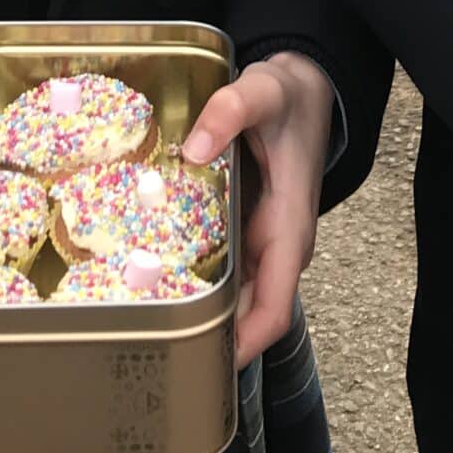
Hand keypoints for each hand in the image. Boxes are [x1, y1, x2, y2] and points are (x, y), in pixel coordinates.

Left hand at [182, 52, 332, 365]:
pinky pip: (226, 272)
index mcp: (289, 228)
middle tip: (152, 357)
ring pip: (236, 298)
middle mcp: (278, 246)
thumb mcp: (263, 91)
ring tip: (146, 333)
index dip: (243, 344)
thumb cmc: (290, 97)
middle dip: (211, 341)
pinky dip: (199, 285)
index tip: (203, 365)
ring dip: (202, 318)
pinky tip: (157, 287)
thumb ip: (230, 111)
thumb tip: (195, 150)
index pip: (274, 309)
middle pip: (249, 315)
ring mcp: (264, 242)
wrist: (306, 86)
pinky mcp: (249, 232)